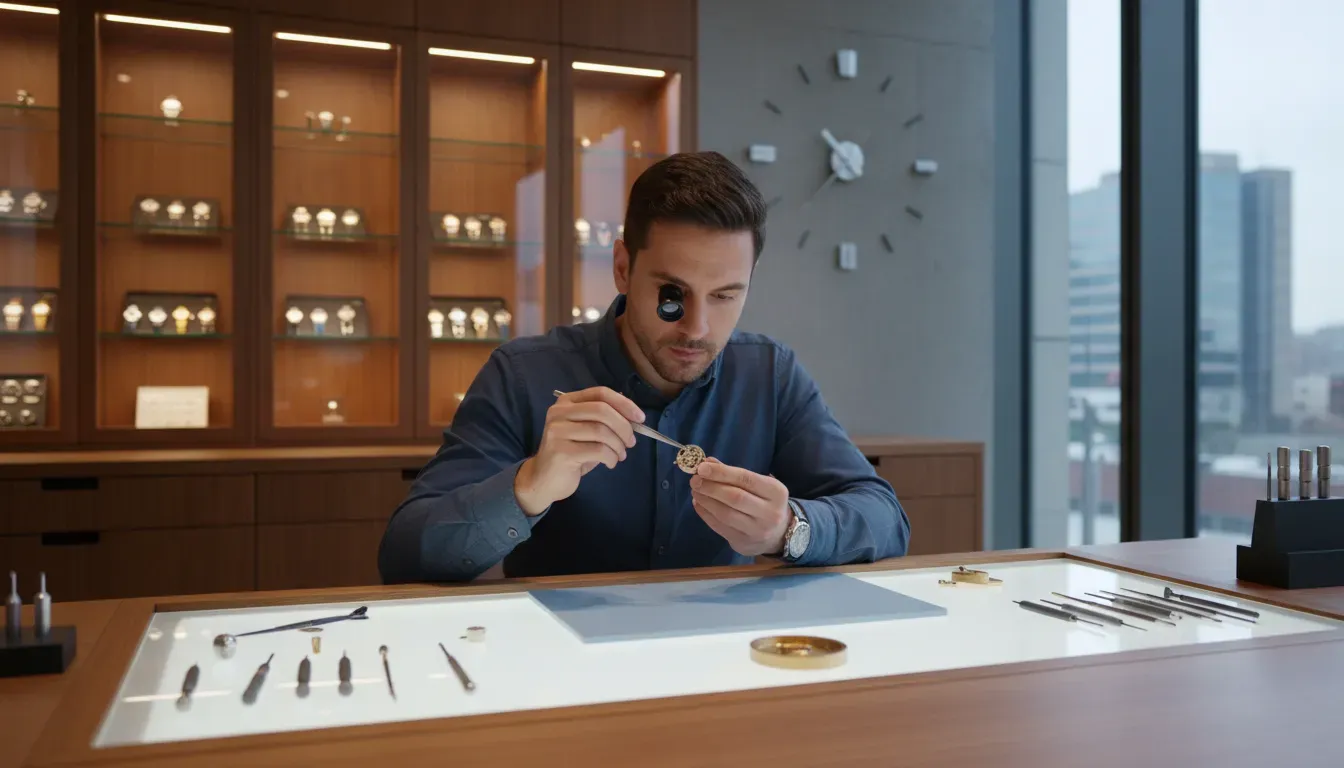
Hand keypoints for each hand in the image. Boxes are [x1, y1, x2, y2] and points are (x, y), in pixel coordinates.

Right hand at [515, 387, 643, 515]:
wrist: (544, 480)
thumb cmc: (571, 454)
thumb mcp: (587, 432)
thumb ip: (604, 421)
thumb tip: (633, 416)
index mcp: (567, 402)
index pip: (600, 393)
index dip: (624, 404)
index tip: (640, 418)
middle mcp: (559, 412)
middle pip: (602, 410)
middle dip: (624, 427)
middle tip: (631, 442)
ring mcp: (557, 431)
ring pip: (601, 431)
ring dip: (618, 445)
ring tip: (620, 455)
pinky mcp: (561, 452)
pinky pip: (597, 450)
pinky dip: (611, 457)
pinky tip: (610, 463)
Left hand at [689, 457, 791, 556]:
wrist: (779, 533)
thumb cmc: (765, 502)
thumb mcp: (758, 484)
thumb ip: (733, 473)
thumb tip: (707, 463)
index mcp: (776, 492)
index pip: (745, 478)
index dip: (721, 472)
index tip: (701, 467)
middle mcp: (770, 512)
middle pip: (735, 497)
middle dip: (711, 487)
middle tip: (695, 480)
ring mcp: (757, 530)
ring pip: (725, 514)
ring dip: (706, 501)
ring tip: (695, 491)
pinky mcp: (743, 542)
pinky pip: (719, 527)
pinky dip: (705, 514)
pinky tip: (698, 504)